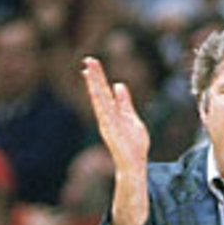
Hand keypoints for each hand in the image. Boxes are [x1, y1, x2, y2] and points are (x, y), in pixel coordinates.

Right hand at [82, 55, 149, 177]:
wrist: (135, 164)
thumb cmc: (134, 144)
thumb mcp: (131, 118)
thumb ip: (124, 103)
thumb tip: (118, 85)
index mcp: (112, 113)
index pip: (103, 92)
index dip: (98, 78)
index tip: (91, 63)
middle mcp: (107, 117)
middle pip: (99, 93)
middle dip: (94, 77)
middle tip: (88, 60)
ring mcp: (108, 124)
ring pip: (100, 100)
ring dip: (95, 85)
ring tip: (89, 70)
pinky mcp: (111, 131)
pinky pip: (105, 113)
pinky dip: (100, 102)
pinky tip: (97, 91)